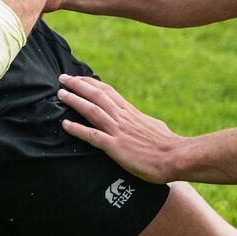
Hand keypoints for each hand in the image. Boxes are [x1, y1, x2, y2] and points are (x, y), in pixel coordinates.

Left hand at [56, 74, 181, 183]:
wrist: (175, 157)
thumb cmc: (168, 144)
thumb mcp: (155, 126)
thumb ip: (145, 122)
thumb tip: (146, 122)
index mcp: (131, 112)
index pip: (108, 92)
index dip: (91, 84)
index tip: (79, 78)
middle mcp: (123, 118)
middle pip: (97, 95)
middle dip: (78, 85)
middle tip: (62, 78)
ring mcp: (118, 131)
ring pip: (92, 110)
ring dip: (74, 101)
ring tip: (60, 94)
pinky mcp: (115, 146)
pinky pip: (92, 135)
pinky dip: (77, 129)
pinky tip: (65, 125)